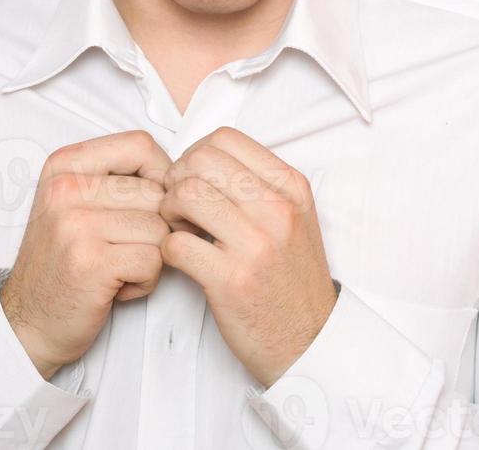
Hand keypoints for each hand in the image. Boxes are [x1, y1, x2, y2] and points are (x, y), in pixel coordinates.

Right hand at [0, 130, 204, 379]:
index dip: (162, 176)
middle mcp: (66, 188)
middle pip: (157, 192)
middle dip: (157, 226)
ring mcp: (75, 224)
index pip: (141, 145)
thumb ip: (121, 180)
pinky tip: (118, 287)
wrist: (27, 322)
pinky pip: (154, 259)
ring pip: (160, 227)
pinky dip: (146, 280)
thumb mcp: (78, 202)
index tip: (153, 205)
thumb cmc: (65, 261)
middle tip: (127, 249)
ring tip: (120, 267)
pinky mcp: (90, 262)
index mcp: (65, 164)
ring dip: (152, 257)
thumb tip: (185, 177)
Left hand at [158, 126, 339, 388]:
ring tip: (179, 229)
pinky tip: (181, 257)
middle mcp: (277, 209)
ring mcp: (256, 245)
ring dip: (168, 211)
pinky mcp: (231, 281)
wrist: (310, 340)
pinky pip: (175, 243)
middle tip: (178, 205)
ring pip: (185, 194)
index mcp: (290, 186)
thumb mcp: (293, 215)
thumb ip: (256, 182)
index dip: (195, 154)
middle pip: (199, 161)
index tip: (192, 178)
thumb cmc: (290, 275)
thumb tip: (199, 159)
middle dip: (176, 179)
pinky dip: (167, 248)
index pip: (224, 138)